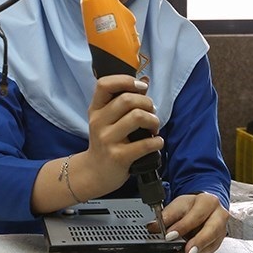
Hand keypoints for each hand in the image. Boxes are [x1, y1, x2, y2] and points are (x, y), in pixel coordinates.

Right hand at [80, 74, 163, 195]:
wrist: (94, 173)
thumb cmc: (106, 142)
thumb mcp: (106, 120)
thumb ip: (122, 101)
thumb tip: (144, 81)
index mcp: (95, 110)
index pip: (104, 84)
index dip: (126, 80)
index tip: (141, 86)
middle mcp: (98, 122)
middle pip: (128, 99)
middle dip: (147, 103)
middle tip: (151, 112)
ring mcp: (107, 140)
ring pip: (138, 117)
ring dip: (153, 120)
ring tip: (154, 128)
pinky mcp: (119, 156)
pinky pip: (145, 143)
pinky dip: (157, 141)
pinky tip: (156, 142)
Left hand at [149, 192, 228, 252]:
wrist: (203, 208)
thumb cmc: (191, 206)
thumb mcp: (178, 206)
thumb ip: (166, 216)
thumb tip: (153, 226)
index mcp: (208, 202)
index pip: (196, 215)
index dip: (182, 226)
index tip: (169, 235)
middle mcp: (219, 216)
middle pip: (211, 230)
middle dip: (197, 242)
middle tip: (185, 252)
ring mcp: (221, 231)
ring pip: (211, 244)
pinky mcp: (218, 242)